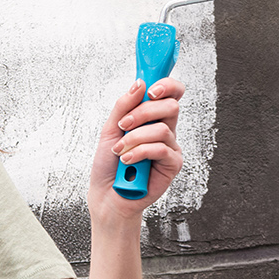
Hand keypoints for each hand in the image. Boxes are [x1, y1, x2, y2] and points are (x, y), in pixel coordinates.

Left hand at [87, 76, 185, 219]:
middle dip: (143, 113)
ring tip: (120, 151)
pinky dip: (138, 153)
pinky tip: (127, 161)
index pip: (170, 94)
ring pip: (161, 129)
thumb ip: (123, 106)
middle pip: (170, 106)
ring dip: (134, 138)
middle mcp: (165, 130)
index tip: (149, 89)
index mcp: (152, 118)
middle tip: (123, 125)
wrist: (106, 195)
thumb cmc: (109, 164)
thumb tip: (139, 84)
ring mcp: (170, 147)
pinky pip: (160, 149)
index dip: (166, 86)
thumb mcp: (110, 130)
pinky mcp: (173, 164)